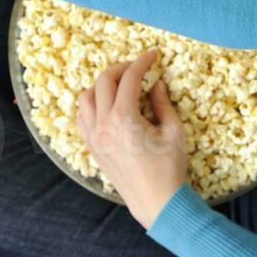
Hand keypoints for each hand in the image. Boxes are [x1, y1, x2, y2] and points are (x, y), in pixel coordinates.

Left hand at [77, 47, 189, 228]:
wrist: (155, 201)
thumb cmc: (169, 168)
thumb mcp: (174, 131)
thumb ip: (162, 103)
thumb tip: (155, 85)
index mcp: (124, 116)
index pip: (129, 78)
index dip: (142, 62)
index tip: (153, 55)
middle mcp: (103, 123)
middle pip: (103, 81)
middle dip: (120, 68)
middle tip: (137, 68)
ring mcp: (94, 136)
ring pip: (86, 98)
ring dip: (101, 85)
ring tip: (119, 86)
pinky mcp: (92, 148)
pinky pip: (82, 118)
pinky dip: (91, 106)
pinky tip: (106, 107)